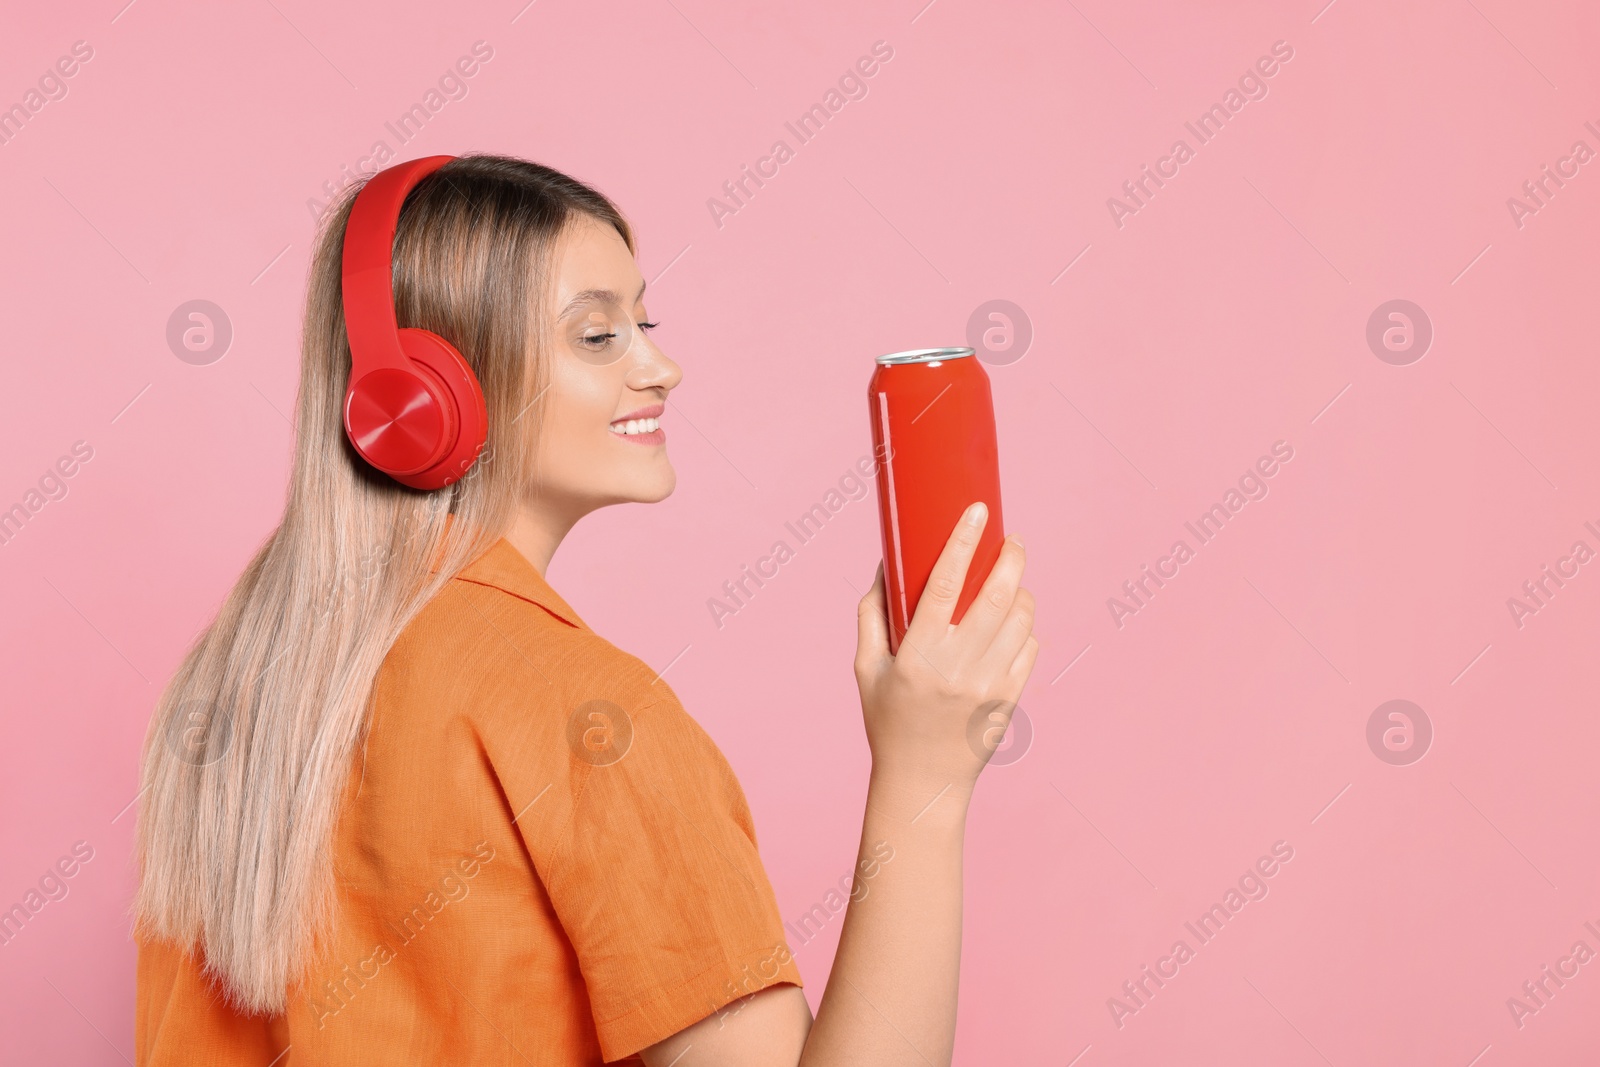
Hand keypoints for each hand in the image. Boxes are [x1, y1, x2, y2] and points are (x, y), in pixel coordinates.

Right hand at [853, 502, 1038, 799]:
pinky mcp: (1011, 699)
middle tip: (1012, 540)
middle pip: (996, 595)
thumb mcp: (867, 667)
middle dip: (1011, 558)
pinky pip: (1030, 646)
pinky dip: (1025, 627)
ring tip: (1010, 583)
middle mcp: (957, 669)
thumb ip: (873, 613)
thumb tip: (886, 562)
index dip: (962, 542)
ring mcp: (990, 685)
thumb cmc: (889, 719)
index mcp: (918, 656)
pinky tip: (1012, 623)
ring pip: (1021, 618)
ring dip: (1021, 591)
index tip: (977, 512)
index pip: (943, 585)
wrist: (924, 781)